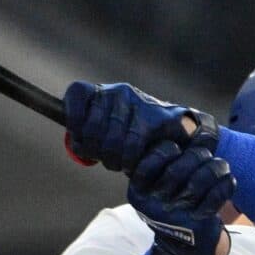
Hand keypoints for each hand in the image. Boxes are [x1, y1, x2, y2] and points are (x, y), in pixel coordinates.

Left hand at [63, 80, 198, 172]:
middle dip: (96, 153)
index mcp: (101, 90)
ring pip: (111, 142)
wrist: (179, 130)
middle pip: (91, 130)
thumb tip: (75, 145)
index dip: (74, 123)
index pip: (76, 95)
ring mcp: (137, 102)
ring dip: (113, 160)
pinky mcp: (155, 118)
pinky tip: (132, 164)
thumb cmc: (134, 135)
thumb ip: (85, 134)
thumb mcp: (104, 130)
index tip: (82, 140)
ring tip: (120, 164)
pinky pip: (132, 146)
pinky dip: (129, 161)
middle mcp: (118, 91)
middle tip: (106, 160)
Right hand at [128, 133, 234, 254]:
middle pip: (179, 168)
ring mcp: (176, 216)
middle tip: (207, 156)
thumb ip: (161, 167)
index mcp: (138, 194)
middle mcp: (154, 205)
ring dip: (216, 167)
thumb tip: (180, 126)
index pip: (150, 161)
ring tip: (222, 166)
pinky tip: (229, 181)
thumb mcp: (156, 193)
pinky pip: (217, 195)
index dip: (168, 149)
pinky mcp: (198, 224)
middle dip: (197, 156)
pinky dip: (227, 184)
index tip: (179, 149)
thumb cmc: (172, 213)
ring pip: (200, 179)